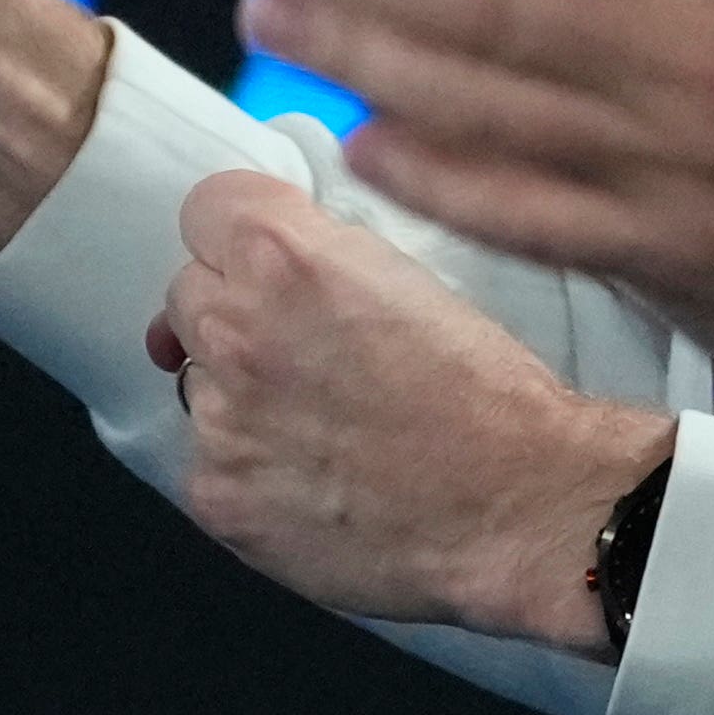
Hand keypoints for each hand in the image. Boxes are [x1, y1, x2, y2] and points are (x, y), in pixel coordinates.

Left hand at [153, 174, 672, 651]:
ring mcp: (220, 418)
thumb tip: (270, 261)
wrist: (524, 505)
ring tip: (321, 428)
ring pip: (196, 381)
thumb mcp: (410, 274)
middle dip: (235, 313)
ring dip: (239, 394)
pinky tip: (313, 484)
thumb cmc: (492, 395)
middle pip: (189, 293)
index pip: (206, 209)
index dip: (240, 236)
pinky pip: (207, 462)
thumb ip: (321, 253)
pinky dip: (248, 471)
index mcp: (284, 256)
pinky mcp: (218, 493)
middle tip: (303, 353)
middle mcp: (236, 328)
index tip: (261, 261)